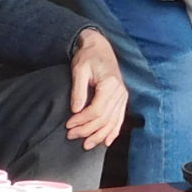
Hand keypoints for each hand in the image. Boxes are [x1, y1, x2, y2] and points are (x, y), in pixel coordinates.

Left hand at [66, 30, 126, 149]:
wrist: (99, 46)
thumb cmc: (88, 56)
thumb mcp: (79, 69)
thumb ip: (78, 90)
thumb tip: (75, 110)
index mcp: (110, 85)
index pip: (97, 110)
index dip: (82, 121)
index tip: (68, 125)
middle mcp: (120, 92)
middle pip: (104, 119)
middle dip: (87, 130)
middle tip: (71, 135)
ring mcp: (123, 97)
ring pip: (113, 123)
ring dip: (99, 135)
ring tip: (86, 145)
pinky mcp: (122, 99)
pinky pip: (120, 119)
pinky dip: (113, 132)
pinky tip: (106, 142)